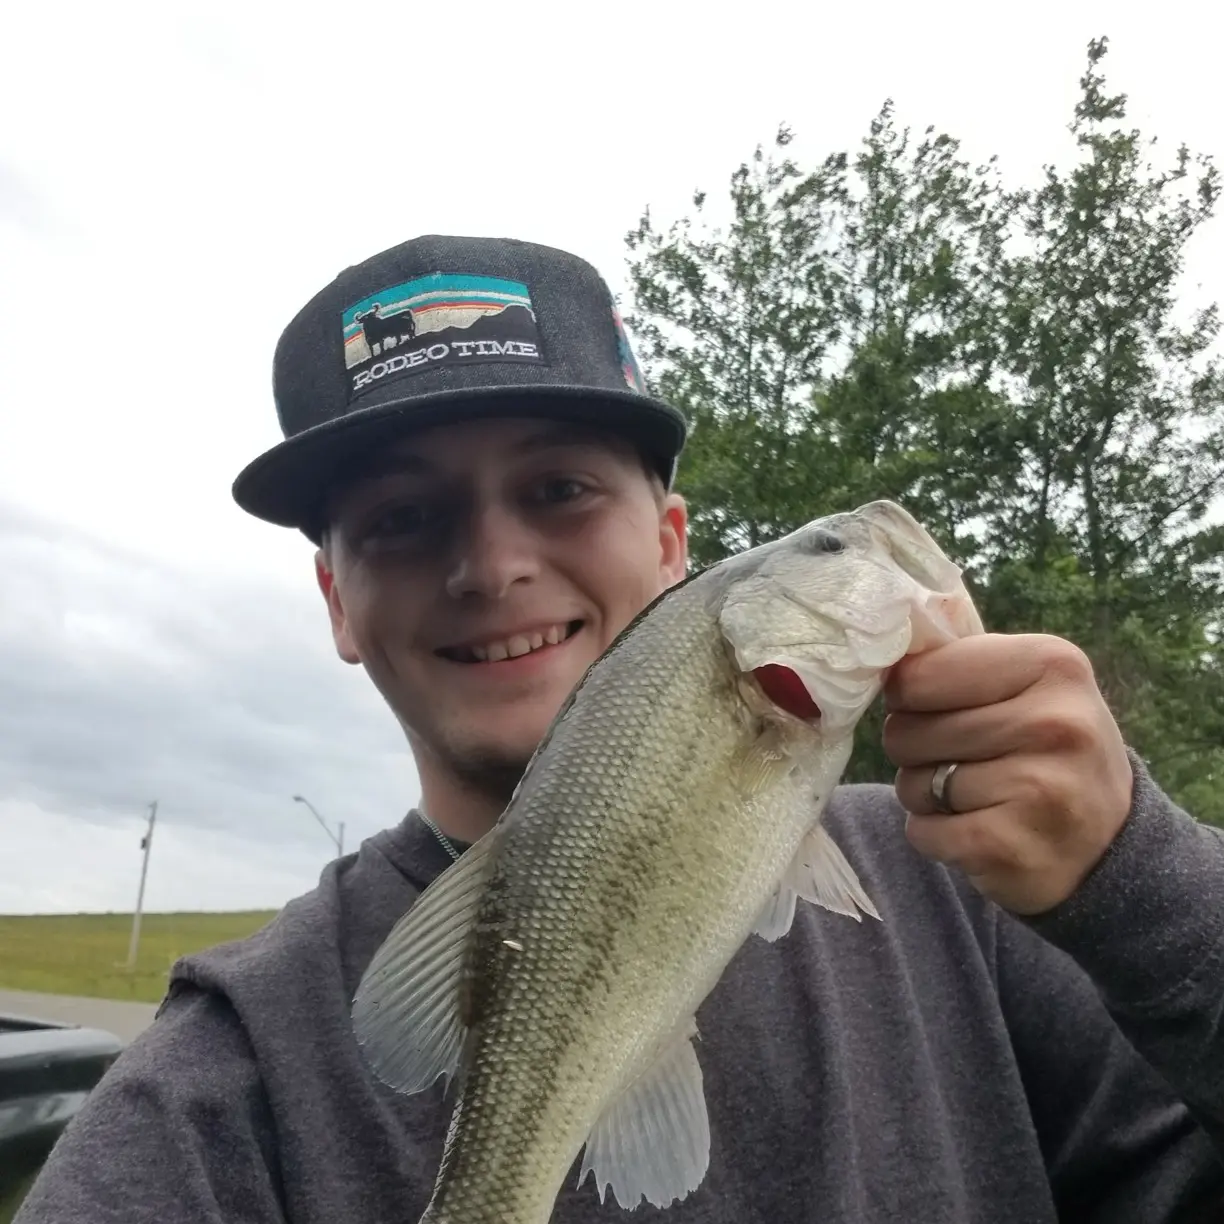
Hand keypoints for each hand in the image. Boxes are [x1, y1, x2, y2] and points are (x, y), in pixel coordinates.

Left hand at [882, 633, 1134, 915]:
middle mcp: (1053, 722)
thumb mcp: (1028, 682)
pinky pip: (923, 832)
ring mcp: (1038, 788)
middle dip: (915, 750)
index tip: (935, 708)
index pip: (917, 676)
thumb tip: (881, 655)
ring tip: (975, 795)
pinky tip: (976, 830)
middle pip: (905, 732)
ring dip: (924, 795)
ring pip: (911, 785)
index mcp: (1051, 664)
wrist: (1110, 845)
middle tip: (961, 759)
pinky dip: (934, 835)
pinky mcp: (1013, 846)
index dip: (907, 697)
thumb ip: (958, 660)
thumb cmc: (1045, 747)